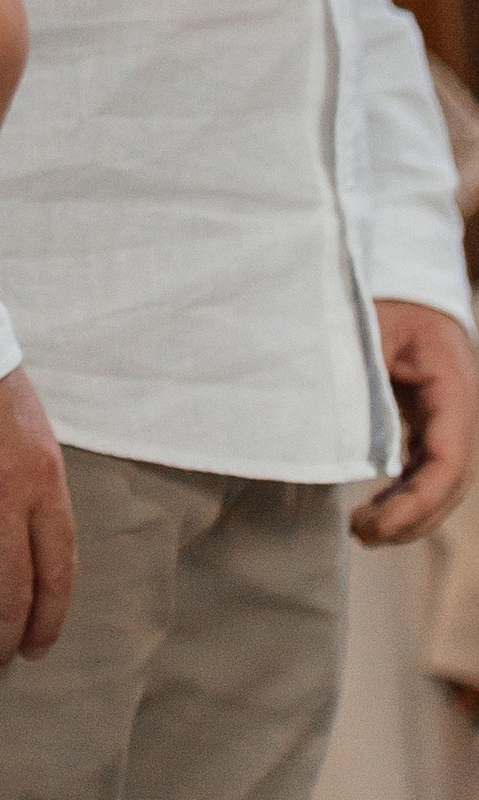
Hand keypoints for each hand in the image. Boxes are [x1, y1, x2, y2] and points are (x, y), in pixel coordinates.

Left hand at [355, 303, 478, 544]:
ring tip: (365, 530)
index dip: (420, 499)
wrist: (396, 265)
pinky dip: (405, 489)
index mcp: (453, 385)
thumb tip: (342, 442)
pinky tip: (379, 508)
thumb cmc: (382, 292)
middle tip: (363, 534)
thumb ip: (363, 382)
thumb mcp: (370, 331)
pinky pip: (424, 462)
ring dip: (410, 510)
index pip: (448, 458)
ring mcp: (446, 412)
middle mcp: (458, 406)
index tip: (379, 521)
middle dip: (413, 516)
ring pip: (439, 478)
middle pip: (449, 480)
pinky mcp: (428, 414)